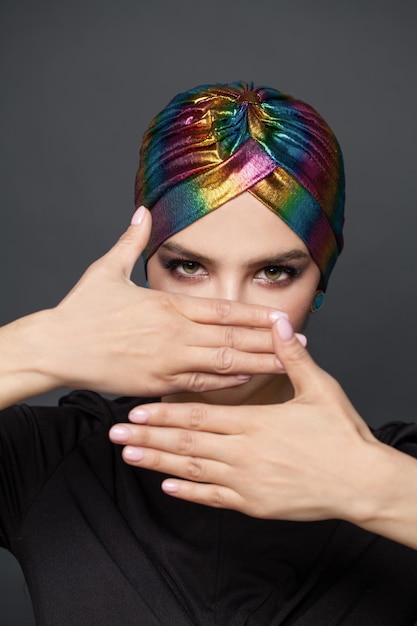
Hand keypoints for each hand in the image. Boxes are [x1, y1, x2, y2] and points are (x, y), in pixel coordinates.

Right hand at [1, 206, 289, 405]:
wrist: (57, 347)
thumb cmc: (81, 311)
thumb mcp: (106, 269)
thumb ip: (132, 240)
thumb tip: (143, 211)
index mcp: (168, 305)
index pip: (224, 309)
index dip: (257, 314)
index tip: (282, 317)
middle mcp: (175, 333)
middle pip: (234, 338)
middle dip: (270, 341)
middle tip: (301, 342)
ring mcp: (168, 361)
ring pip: (223, 364)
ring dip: (257, 363)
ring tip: (286, 364)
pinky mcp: (157, 383)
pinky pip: (200, 386)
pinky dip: (226, 383)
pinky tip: (246, 380)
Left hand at [110, 316, 378, 523]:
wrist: (361, 481)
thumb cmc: (341, 435)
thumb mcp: (319, 388)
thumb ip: (291, 357)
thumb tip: (278, 323)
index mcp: (255, 423)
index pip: (198, 417)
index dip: (164, 414)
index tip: (136, 412)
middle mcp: (244, 453)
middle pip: (186, 444)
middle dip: (148, 438)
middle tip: (115, 435)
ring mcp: (246, 482)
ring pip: (192, 471)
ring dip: (158, 464)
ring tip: (129, 457)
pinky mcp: (254, 504)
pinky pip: (214, 498)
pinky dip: (189, 492)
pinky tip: (167, 486)